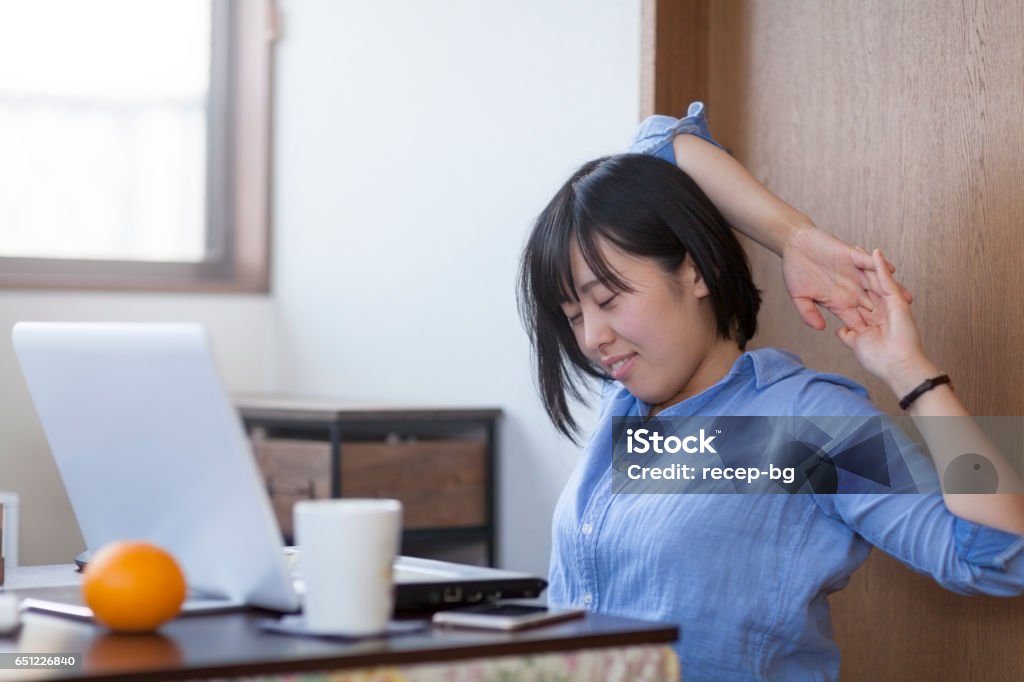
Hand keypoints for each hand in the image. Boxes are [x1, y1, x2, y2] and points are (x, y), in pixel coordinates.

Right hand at [782, 227, 911, 331]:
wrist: (795, 245)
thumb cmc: (795, 271)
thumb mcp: (799, 296)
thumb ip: (808, 313)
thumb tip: (820, 328)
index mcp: (838, 301)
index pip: (855, 318)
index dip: (867, 329)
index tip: (879, 342)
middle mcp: (849, 288)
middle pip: (872, 304)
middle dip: (886, 315)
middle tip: (901, 326)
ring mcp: (853, 273)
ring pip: (876, 284)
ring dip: (890, 291)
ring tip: (906, 299)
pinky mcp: (852, 256)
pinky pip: (867, 262)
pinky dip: (878, 265)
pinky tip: (891, 270)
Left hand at [835, 249, 930, 389]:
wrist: (898, 366)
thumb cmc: (878, 360)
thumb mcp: (856, 345)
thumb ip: (847, 335)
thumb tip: (838, 330)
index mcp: (864, 319)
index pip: (852, 299)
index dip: (842, 288)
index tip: (830, 276)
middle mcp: (875, 309)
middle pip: (863, 285)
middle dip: (854, 271)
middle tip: (843, 254)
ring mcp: (886, 305)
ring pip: (874, 279)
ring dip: (866, 263)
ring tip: (857, 247)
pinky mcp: (896, 301)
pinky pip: (886, 280)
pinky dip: (880, 266)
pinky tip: (874, 252)